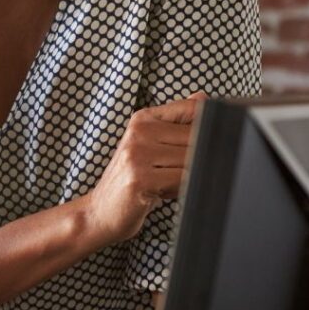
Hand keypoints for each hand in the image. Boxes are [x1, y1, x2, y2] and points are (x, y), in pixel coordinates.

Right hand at [82, 92, 206, 246]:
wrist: (100, 211)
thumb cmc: (131, 180)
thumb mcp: (150, 146)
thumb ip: (177, 123)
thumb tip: (203, 98)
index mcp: (143, 119)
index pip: (193, 110)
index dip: (208, 129)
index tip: (200, 146)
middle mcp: (139, 132)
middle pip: (198, 138)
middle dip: (199, 158)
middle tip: (177, 172)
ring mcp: (138, 154)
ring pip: (193, 160)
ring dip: (189, 176)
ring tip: (167, 183)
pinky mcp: (140, 178)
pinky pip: (183, 180)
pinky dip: (182, 189)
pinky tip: (163, 193)